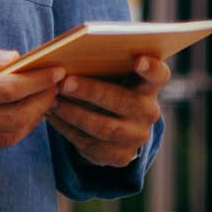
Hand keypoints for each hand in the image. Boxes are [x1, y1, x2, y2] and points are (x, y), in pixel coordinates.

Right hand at [0, 44, 64, 164]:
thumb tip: (14, 58)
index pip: (10, 89)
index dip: (39, 82)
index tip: (57, 72)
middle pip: (16, 118)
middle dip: (42, 103)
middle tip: (56, 89)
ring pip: (7, 138)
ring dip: (30, 121)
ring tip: (41, 104)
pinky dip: (8, 134)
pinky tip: (15, 119)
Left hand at [46, 55, 166, 167]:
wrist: (115, 124)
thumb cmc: (109, 86)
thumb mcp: (112, 74)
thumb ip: (103, 63)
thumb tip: (70, 55)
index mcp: (150, 86)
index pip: (159, 75)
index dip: (151, 68)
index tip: (138, 60)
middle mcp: (149, 112)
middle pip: (123, 101)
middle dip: (91, 92)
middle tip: (65, 83)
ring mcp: (137, 137)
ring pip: (104, 127)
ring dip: (73, 113)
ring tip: (53, 101)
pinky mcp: (121, 156)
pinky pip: (92, 145)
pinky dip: (68, 130)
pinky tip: (53, 117)